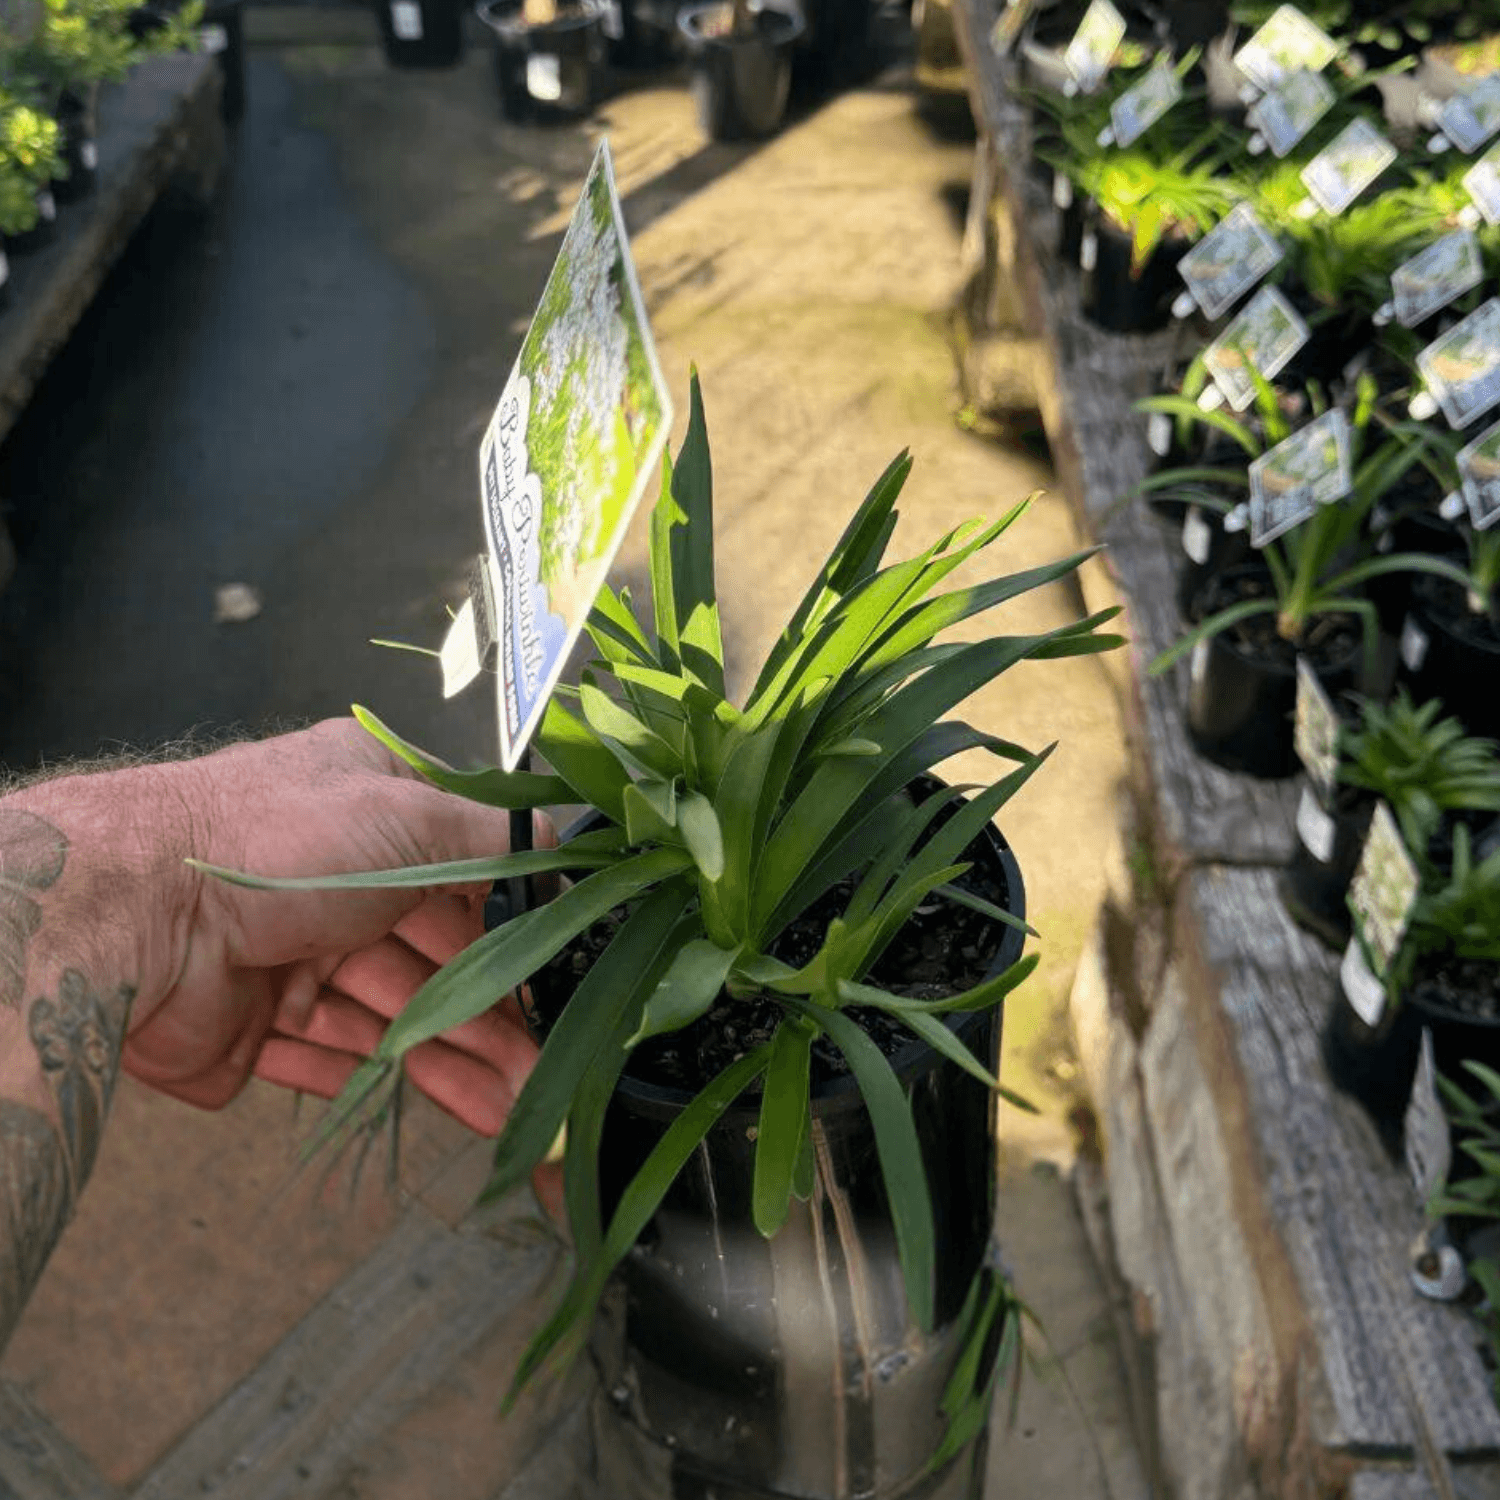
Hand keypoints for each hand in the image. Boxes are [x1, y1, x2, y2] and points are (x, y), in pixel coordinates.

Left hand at [29, 719, 543, 1134]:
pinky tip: (454, 1110)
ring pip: (391, 1013)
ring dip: (455, 1057)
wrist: (139, 915)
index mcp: (372, 806)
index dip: (514, 924)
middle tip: (545, 1064)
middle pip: (432, 951)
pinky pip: (332, 1056)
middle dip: (491, 1010)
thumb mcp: (413, 814)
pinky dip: (390, 1082)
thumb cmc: (285, 843)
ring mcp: (293, 950)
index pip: (463, 869)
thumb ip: (497, 839)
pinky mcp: (254, 1021)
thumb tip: (565, 848)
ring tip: (513, 1104)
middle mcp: (336, 876)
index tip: (561, 975)